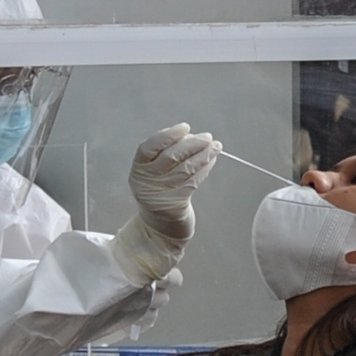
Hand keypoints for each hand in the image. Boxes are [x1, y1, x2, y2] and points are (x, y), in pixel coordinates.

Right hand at [114, 123, 219, 281]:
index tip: (185, 127)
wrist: (159, 227)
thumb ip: (166, 154)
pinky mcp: (175, 205)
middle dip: (192, 144)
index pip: (149, 147)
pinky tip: (212, 161)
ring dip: (203, 155)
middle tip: (208, 137)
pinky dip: (204, 169)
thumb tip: (191, 136)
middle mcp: (146, 181)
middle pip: (170, 157)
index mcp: (139, 169)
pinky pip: (193, 182)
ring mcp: (160, 194)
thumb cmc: (159, 192)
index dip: (167, 135)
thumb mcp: (154, 173)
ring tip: (216, 147)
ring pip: (185, 169)